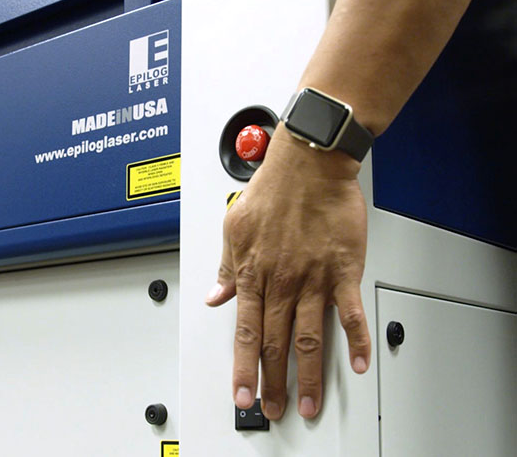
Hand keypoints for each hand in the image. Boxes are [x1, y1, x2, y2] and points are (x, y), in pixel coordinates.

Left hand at [205, 127, 370, 419]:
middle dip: (272, 382)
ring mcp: (313, 279)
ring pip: (308, 338)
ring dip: (310, 376)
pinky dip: (356, 340)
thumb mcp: (233, 227)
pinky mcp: (343, 270)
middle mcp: (281, 282)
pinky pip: (350, 312)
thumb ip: (225, 267)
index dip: (242, 368)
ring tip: (310, 402)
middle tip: (273, 408)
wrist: (308, 165)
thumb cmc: (271, 191)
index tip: (241, 393)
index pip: (244, 333)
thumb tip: (214, 295)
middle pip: (274, 344)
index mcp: (252, 274)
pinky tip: (359, 363)